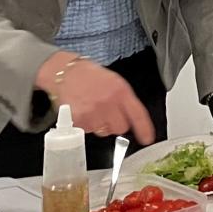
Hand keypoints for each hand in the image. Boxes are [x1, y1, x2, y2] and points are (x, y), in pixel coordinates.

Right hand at [38, 55, 154, 143]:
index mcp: (121, 91)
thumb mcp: (114, 82)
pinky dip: (86, 124)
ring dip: (100, 124)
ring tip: (93, 109)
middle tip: (108, 114)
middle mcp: (108, 102)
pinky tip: (84, 111)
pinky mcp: (79, 119)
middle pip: (120, 128)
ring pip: (103, 131)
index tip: (147, 139)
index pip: (138, 115)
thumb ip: (124, 100)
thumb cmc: (90, 76)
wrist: (66, 72)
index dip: (144, 129)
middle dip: (115, 124)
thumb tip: (132, 118)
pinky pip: (88, 130)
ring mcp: (93, 112)